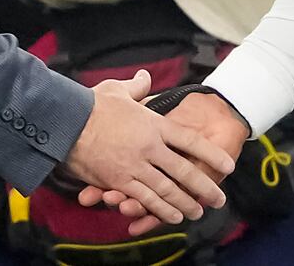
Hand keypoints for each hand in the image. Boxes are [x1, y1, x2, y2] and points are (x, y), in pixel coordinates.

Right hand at [63, 70, 234, 227]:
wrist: (66, 122)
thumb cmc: (90, 104)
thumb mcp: (117, 89)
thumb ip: (136, 87)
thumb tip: (146, 77)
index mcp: (153, 123)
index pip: (190, 141)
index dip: (211, 154)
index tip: (227, 165)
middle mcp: (150, 147)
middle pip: (184, 171)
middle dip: (204, 187)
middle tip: (218, 199)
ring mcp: (136, 166)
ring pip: (168, 191)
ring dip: (185, 203)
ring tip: (197, 212)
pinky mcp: (120, 181)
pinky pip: (146, 199)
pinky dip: (161, 209)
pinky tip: (172, 216)